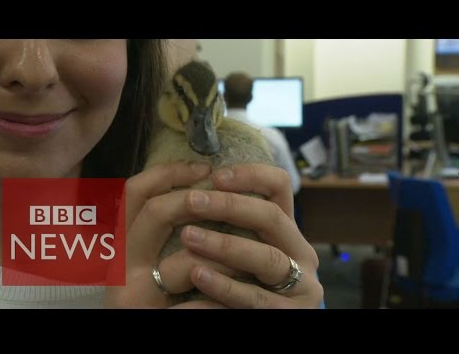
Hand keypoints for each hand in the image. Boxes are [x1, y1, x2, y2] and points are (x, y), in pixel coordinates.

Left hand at [105, 162, 322, 307]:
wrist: (265, 316)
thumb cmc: (247, 281)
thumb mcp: (246, 248)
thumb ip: (234, 225)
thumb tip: (196, 187)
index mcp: (287, 230)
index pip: (280, 187)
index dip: (252, 175)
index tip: (216, 175)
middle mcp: (300, 253)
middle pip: (273, 218)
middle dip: (231, 206)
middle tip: (192, 201)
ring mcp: (302, 286)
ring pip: (268, 258)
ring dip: (226, 245)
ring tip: (189, 237)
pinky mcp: (290, 313)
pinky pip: (256, 298)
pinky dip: (226, 286)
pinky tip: (198, 275)